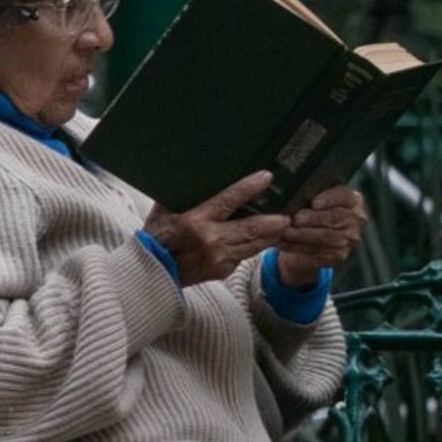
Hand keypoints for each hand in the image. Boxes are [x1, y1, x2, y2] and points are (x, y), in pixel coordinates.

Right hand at [144, 171, 289, 288]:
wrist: (151, 270)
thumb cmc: (158, 236)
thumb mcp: (165, 210)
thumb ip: (184, 194)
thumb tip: (195, 170)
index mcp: (195, 220)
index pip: (228, 201)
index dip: (249, 188)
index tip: (266, 177)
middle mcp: (211, 240)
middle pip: (250, 228)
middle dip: (273, 221)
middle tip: (290, 214)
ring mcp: (219, 258)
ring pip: (254, 245)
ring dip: (272, 235)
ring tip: (287, 226)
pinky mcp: (223, 271)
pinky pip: (244, 256)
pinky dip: (255, 247)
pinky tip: (267, 239)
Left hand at [273, 186, 367, 286]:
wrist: (312, 237)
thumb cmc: (313, 212)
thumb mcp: (316, 199)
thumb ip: (312, 194)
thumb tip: (297, 194)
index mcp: (353, 200)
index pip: (345, 196)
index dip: (330, 199)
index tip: (314, 203)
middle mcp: (356, 219)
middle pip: (335, 217)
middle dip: (314, 218)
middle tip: (297, 219)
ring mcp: (350, 238)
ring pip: (325, 236)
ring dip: (303, 234)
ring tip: (286, 231)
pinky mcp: (339, 254)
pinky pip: (317, 250)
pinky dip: (298, 246)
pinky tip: (285, 242)